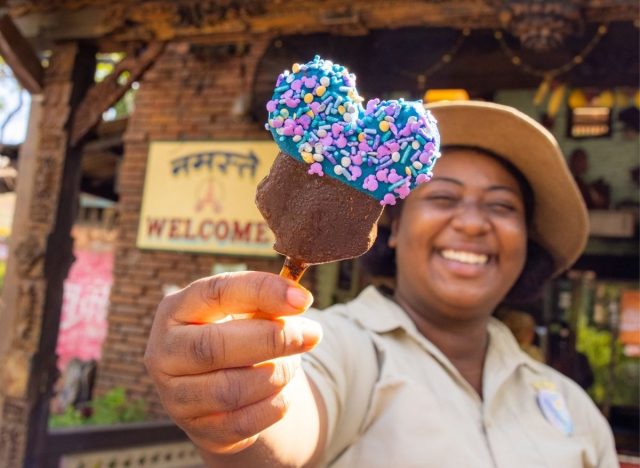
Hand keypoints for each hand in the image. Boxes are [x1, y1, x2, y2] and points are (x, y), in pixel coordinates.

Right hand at [144, 271, 321, 454]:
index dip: (262, 292)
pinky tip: (282, 391)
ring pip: (231, 389)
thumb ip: (266, 303)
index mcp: (176, 310)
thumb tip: (299, 301)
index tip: (302, 299)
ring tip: (293, 364)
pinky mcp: (198, 428)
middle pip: (215, 347)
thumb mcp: (242, 311)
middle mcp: (165, 352)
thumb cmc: (233, 334)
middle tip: (311, 334)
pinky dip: (274, 405)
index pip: (216, 293)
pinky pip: (244, 422)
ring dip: (276, 374)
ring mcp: (175, 395)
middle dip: (273, 339)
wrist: (217, 385)